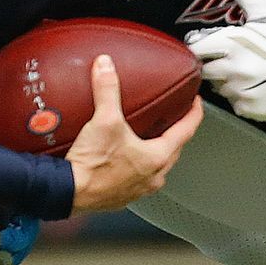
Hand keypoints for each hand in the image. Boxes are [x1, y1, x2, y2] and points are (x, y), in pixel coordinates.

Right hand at [66, 54, 199, 213]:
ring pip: (157, 168)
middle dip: (176, 134)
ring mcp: (138, 189)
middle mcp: (152, 177)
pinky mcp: (121, 196)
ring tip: (148, 140)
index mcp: (156, 157)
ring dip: (156, 153)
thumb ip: (107, 90)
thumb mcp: (104, 120)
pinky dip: (136, 167)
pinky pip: (137, 179)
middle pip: (173, 151)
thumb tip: (106, 67)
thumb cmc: (92, 166)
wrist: (69, 192)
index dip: (194, 114)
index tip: (196, 104)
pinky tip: (123, 160)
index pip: (186, 131)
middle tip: (175, 120)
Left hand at [186, 0, 265, 123]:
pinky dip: (242, 97)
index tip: (211, 44)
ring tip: (250, 71)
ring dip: (228, 81)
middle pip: (205, 69)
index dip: (202, 46)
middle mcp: (232, 70)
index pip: (196, 48)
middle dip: (215, 63)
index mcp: (232, 43)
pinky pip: (234, 103)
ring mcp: (240, 93)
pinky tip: (258, 86)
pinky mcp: (249, 110)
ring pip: (219, 88)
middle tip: (234, 58)